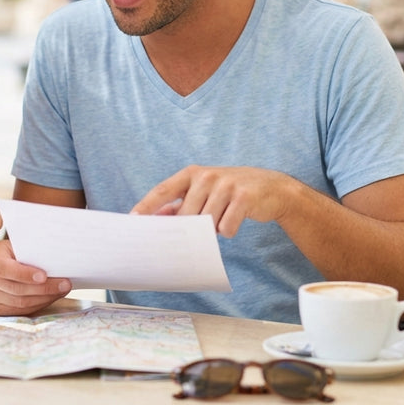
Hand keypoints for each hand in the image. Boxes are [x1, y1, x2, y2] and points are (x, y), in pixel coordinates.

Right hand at [0, 239, 70, 315]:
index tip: (44, 276)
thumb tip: (57, 261)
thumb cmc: (17, 250)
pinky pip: (19, 311)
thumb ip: (32, 252)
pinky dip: (38, 305)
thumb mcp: (21, 244)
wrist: (2, 260)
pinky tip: (51, 297)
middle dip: (43, 288)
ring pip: (19, 303)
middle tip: (65, 284)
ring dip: (44, 298)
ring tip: (62, 290)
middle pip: (15, 289)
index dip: (24, 274)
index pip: (4, 268)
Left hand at [131, 165, 295, 236]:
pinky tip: (236, 219)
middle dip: (190, 228)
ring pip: (206, 223)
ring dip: (213, 229)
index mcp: (192, 174)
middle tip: (201, 229)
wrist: (271, 188)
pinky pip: (226, 227)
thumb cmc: (230, 192)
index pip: (162, 190)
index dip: (146, 206)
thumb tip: (156, 219)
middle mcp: (207, 176)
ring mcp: (226, 185)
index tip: (132, 220)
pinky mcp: (243, 197)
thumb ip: (181, 203)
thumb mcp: (204, 192)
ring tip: (223, 217)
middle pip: (185, 215)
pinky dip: (229, 231)